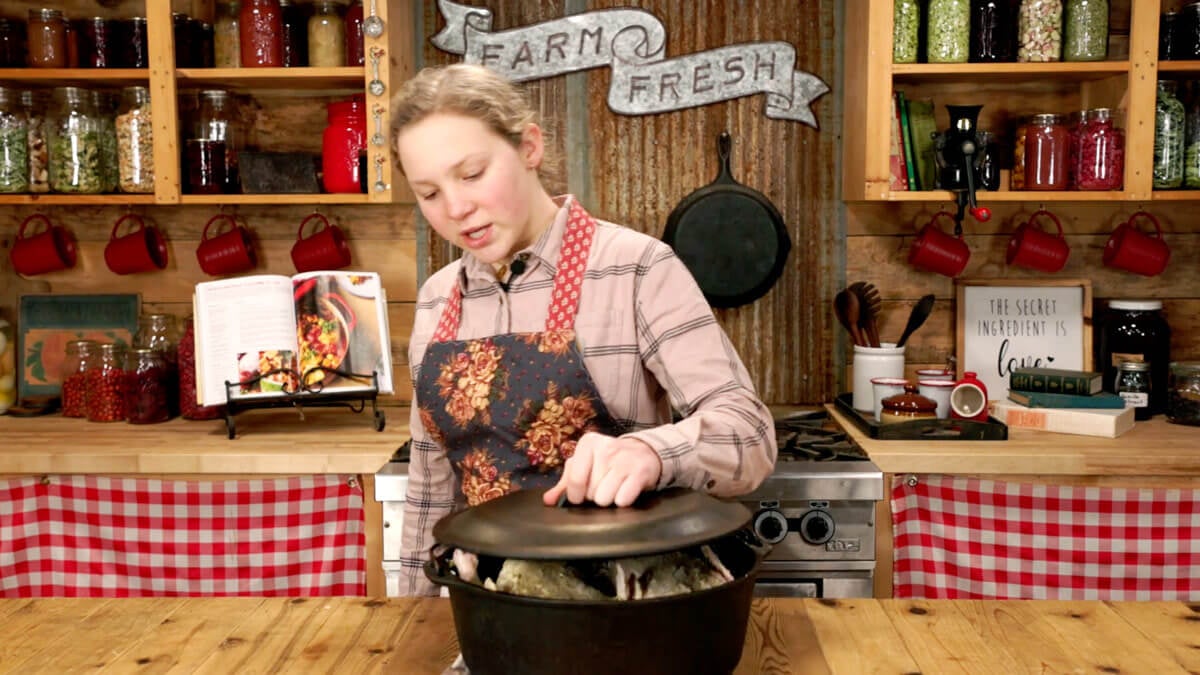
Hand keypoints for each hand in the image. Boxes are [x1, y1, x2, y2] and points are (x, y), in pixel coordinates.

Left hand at [543, 432, 661, 507]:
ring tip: (615, 487)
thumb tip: (548, 501)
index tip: (581, 495)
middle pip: (590, 492)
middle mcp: (606, 448)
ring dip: (609, 499)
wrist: (643, 453)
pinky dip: (623, 500)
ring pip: (604, 499)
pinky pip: (622, 500)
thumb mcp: (585, 464)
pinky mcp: (640, 472)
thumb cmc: (608, 461)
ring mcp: (624, 460)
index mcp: (588, 443)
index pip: (574, 479)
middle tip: (604, 484)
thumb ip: (565, 483)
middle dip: (595, 495)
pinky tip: (626, 489)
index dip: (575, 495)